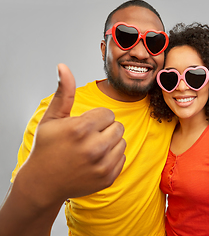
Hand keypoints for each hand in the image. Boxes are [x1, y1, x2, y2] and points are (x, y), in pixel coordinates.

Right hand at [17, 63, 125, 206]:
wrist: (44, 182)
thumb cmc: (47, 147)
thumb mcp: (52, 118)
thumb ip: (63, 92)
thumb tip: (63, 66)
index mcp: (80, 129)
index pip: (108, 114)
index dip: (96, 118)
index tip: (84, 126)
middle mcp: (94, 148)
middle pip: (118, 127)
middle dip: (105, 129)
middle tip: (89, 137)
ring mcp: (102, 165)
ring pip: (122, 141)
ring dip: (111, 142)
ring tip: (92, 148)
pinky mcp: (108, 178)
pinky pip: (123, 157)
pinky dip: (112, 157)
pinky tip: (96, 160)